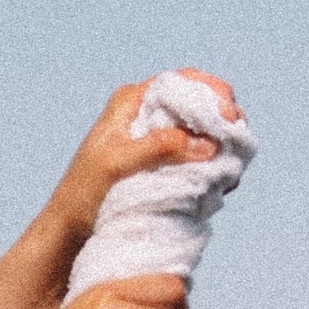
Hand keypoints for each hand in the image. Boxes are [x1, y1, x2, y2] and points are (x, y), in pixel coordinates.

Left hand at [45, 71, 243, 262]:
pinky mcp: (167, 163)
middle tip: (238, 147)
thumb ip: (159, 147)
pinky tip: (221, 184)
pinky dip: (216, 166)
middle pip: (202, 104)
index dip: (214, 93)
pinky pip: (202, 156)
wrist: (70, 227)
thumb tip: (207, 143)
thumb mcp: (117, 164)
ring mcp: (160, 138)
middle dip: (225, 123)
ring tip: (229, 172)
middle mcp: (149, 113)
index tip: (230, 118)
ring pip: (206, 132)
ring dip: (224, 148)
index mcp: (132, 101)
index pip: (184, 81)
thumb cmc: (84, 192)